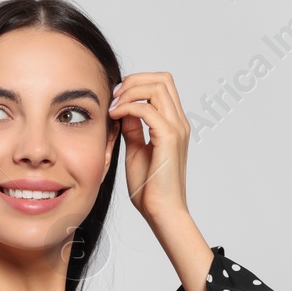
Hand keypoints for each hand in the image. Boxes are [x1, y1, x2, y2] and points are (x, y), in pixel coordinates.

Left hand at [108, 71, 191, 224]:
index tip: (116, 96)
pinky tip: (114, 117)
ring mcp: (176, 129)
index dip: (138, 83)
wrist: (161, 211)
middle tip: (114, 95)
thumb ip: (133, 129)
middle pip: (163, 79)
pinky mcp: (168, 138)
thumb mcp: (136, 151)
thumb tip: (123, 111)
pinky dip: (127, 107)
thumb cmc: (150, 188)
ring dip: (130, 91)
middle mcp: (179, 122)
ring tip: (112, 106)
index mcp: (174, 124)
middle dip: (134, 80)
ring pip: (157, 88)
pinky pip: (147, 110)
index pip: (162, 85)